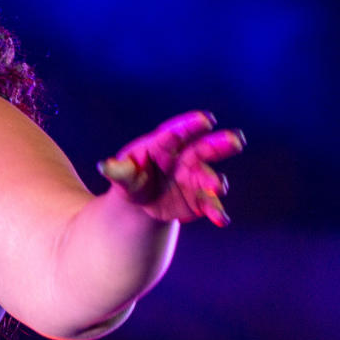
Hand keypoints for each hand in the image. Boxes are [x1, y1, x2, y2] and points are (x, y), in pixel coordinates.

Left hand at [98, 111, 244, 226]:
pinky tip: (221, 219)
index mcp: (164, 145)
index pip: (177, 132)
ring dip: (214, 181)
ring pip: (209, 177)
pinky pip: (209, 204)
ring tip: (217, 188)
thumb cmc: (132, 179)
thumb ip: (119, 172)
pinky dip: (215, 211)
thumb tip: (104, 166)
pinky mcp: (200, 199)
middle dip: (219, 144)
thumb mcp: (122, 176)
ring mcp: (195, 178)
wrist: (142, 203)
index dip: (191, 125)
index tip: (205, 119)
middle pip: (203, 148)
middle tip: (235, 141)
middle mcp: (185, 158)